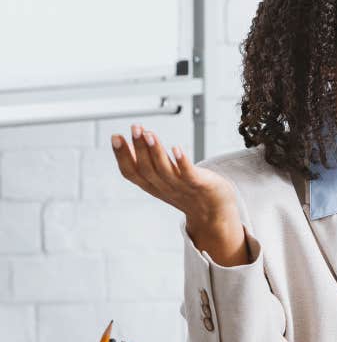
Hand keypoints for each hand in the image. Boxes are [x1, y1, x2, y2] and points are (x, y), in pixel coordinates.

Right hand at [111, 124, 237, 225]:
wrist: (214, 213)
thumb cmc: (187, 192)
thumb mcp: (161, 180)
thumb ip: (145, 165)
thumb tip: (128, 145)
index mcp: (152, 186)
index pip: (131, 173)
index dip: (122, 156)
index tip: (116, 137)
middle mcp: (164, 188)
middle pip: (146, 169)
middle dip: (139, 147)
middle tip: (134, 128)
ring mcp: (182, 187)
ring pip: (164, 170)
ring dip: (155, 151)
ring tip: (149, 134)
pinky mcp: (199, 185)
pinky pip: (189, 174)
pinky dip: (182, 162)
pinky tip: (176, 148)